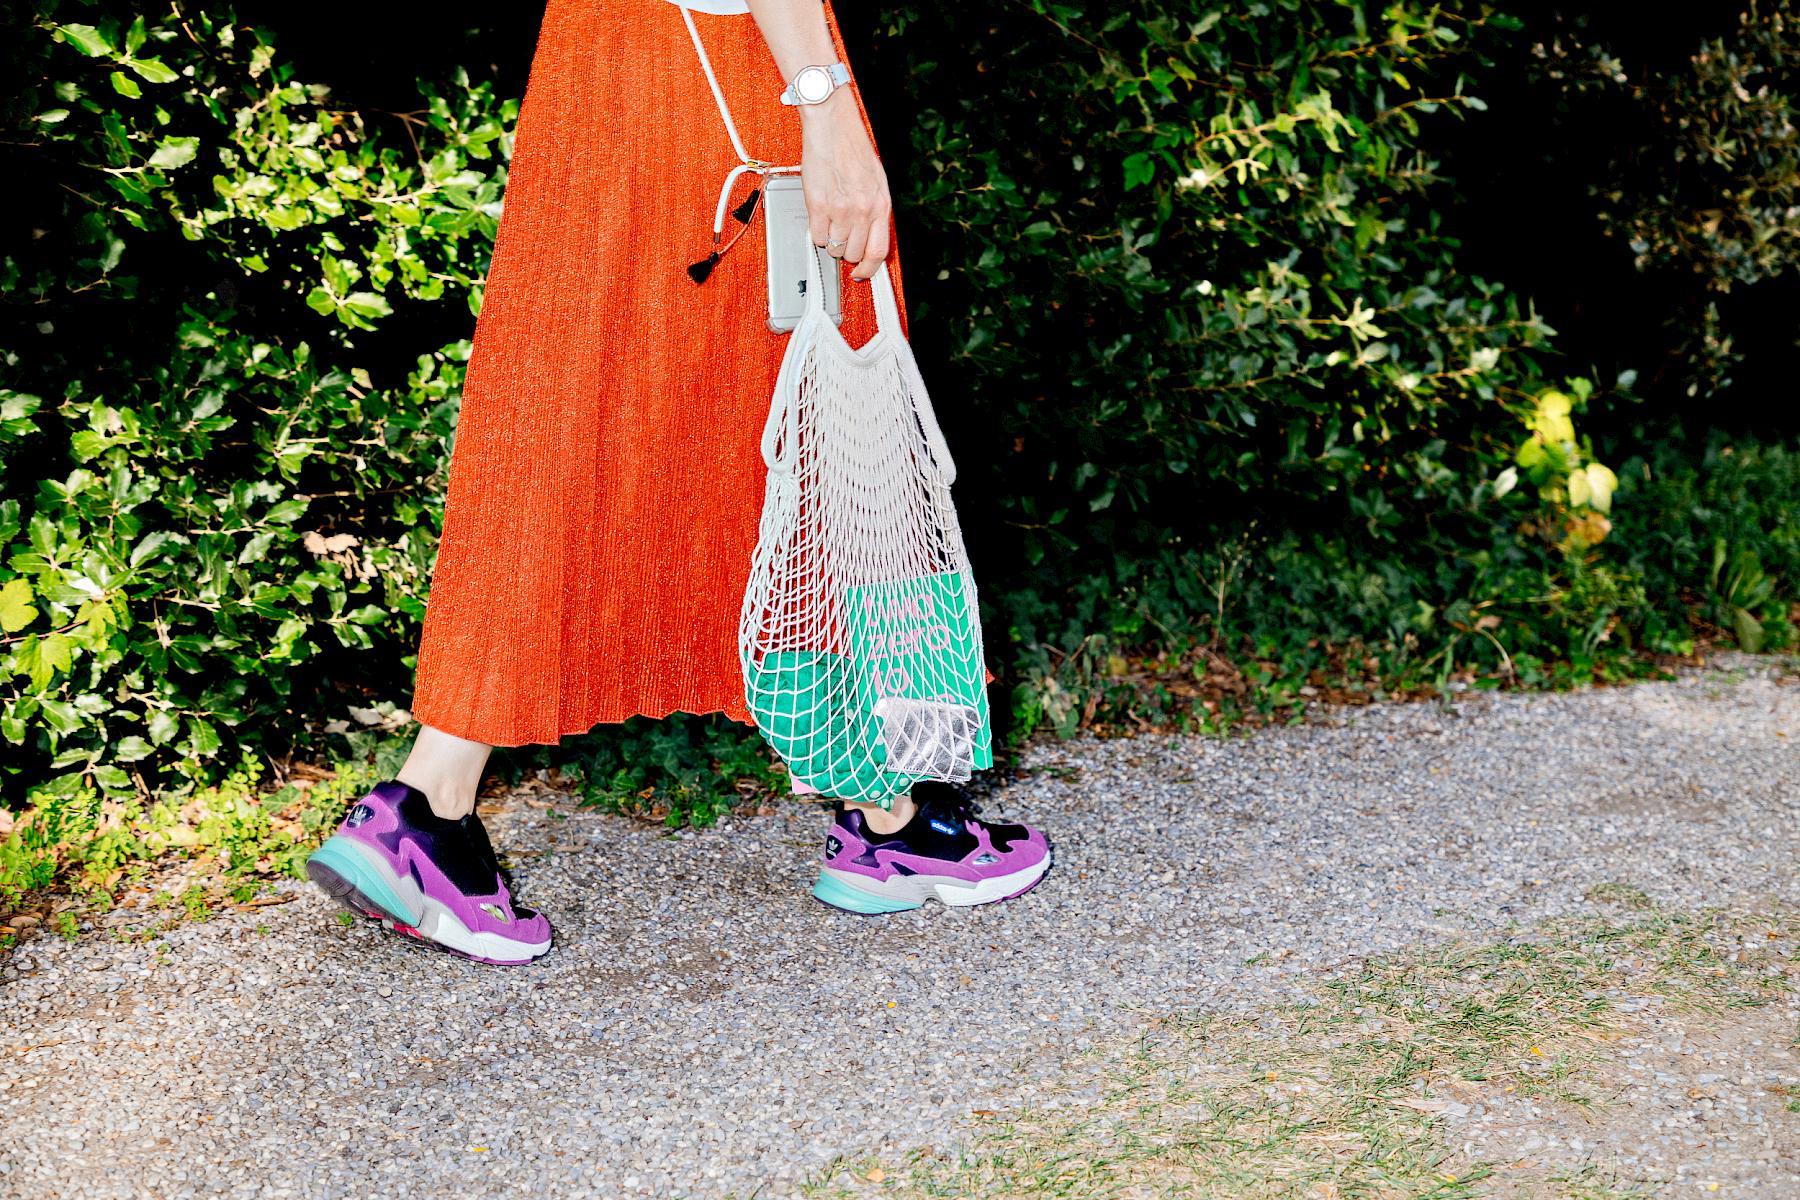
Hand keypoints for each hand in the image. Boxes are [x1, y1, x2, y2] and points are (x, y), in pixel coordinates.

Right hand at [800, 95, 890, 281]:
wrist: (832, 126)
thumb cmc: (853, 149)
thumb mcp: (877, 182)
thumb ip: (875, 211)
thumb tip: (869, 237)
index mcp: (881, 205)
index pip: (878, 252)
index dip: (870, 270)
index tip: (861, 275)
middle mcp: (863, 210)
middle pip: (854, 253)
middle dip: (847, 251)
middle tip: (842, 238)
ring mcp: (840, 209)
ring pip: (834, 247)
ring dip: (831, 240)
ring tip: (830, 220)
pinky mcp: (818, 205)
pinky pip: (817, 236)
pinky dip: (817, 232)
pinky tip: (819, 217)